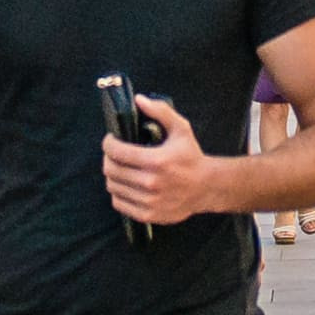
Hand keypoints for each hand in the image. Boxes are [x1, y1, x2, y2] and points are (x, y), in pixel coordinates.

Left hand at [96, 92, 219, 228]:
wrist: (206, 188)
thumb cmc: (191, 157)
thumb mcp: (181, 129)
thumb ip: (160, 111)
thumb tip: (139, 100)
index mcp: (156, 161)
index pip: (116, 151)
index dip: (108, 143)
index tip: (112, 140)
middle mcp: (151, 183)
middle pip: (110, 170)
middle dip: (108, 158)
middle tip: (115, 153)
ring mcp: (148, 201)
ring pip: (112, 186)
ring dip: (112, 175)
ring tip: (121, 168)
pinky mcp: (148, 215)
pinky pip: (118, 203)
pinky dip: (118, 192)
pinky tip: (126, 184)